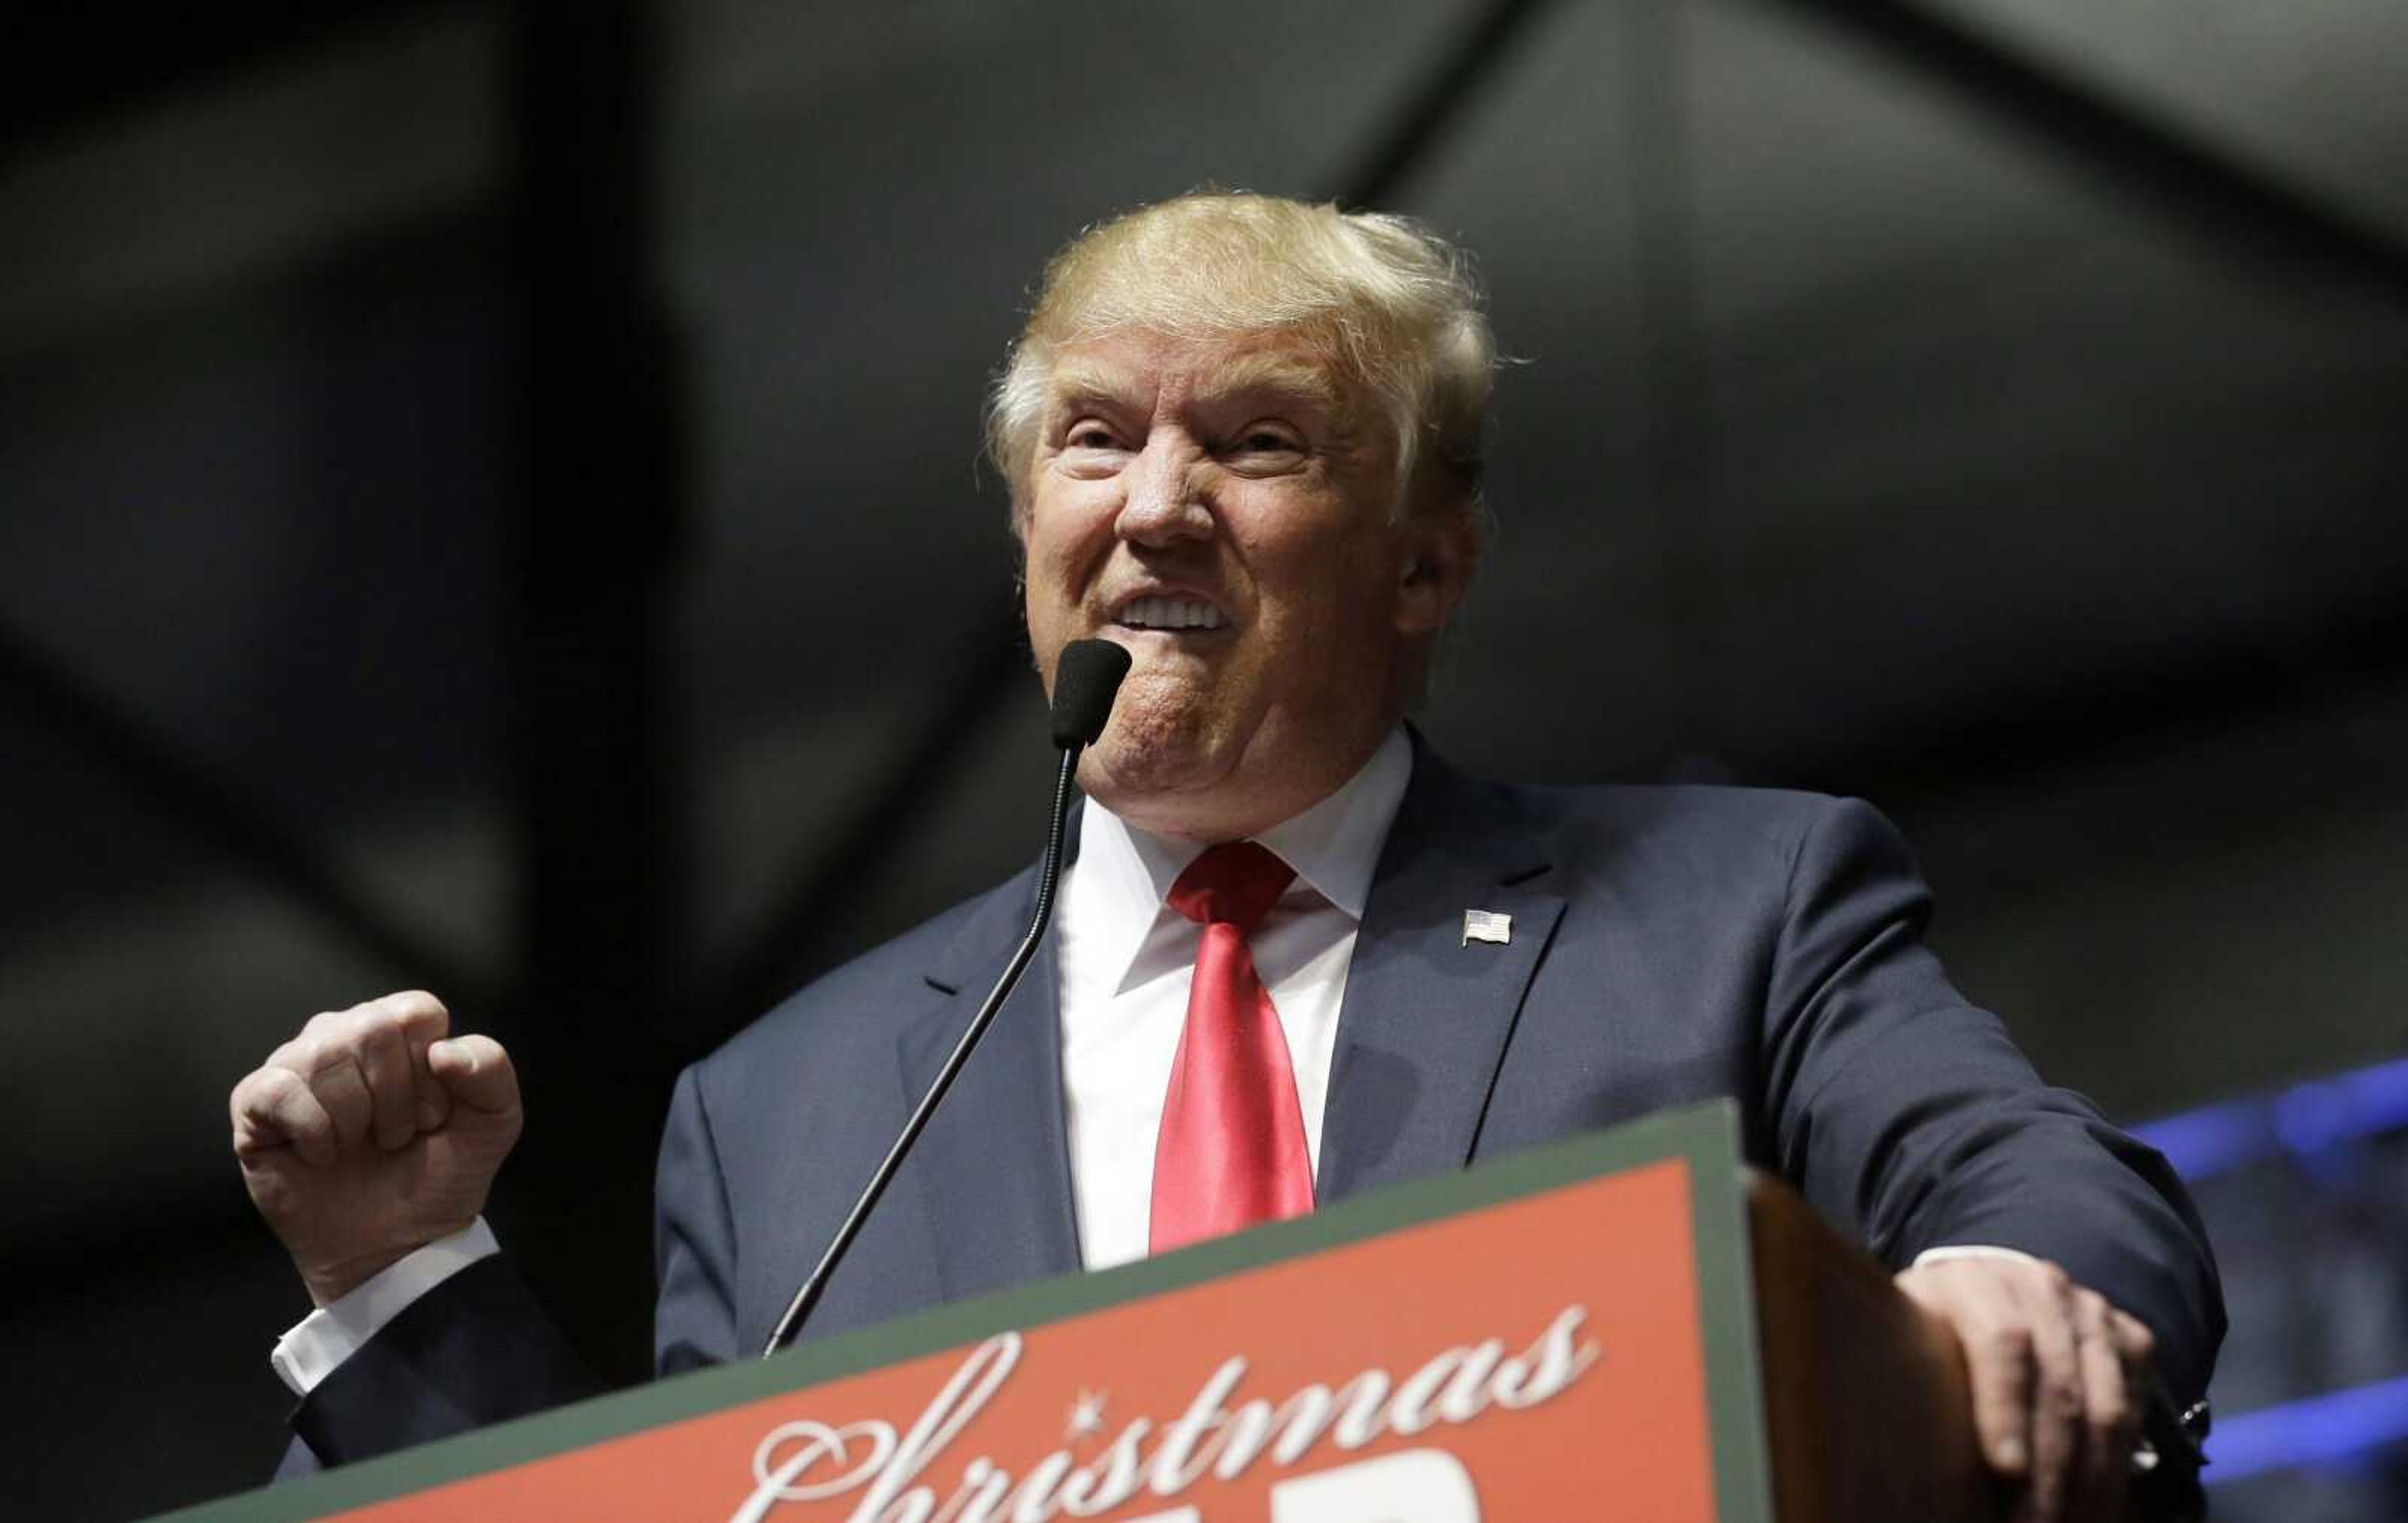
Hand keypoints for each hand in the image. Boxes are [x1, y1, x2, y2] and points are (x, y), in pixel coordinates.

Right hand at [230, 991, 521, 1306]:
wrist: (396, 1243)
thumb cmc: (440, 1175)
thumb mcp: (493, 1122)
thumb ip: (490, 1069)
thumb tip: (443, 1051)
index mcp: (398, 1030)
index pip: (414, 1011)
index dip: (430, 1073)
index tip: (432, 1119)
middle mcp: (343, 1035)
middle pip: (371, 1029)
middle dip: (394, 1098)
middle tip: (395, 1138)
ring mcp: (296, 1066)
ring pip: (325, 1055)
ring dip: (355, 1119)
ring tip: (360, 1147)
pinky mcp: (255, 1103)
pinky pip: (277, 1089)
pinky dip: (313, 1130)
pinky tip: (323, 1156)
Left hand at [1895, 1254, 2155, 1522]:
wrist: (1980, 1295)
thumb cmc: (1928, 1334)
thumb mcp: (1904, 1341)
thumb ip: (1913, 1373)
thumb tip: (1905, 1453)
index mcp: (1972, 1281)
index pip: (2002, 1340)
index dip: (2005, 1406)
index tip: (2005, 1469)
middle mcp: (2038, 1286)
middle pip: (2058, 1385)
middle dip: (2049, 1469)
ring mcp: (2089, 1309)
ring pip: (2104, 1406)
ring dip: (2090, 1480)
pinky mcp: (2127, 1336)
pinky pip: (2133, 1409)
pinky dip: (2118, 1466)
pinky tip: (2097, 1506)